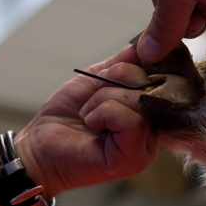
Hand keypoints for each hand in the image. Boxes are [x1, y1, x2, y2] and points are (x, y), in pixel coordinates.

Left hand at [13, 45, 160, 197]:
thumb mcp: (98, 79)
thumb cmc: (68, 116)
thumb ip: (124, 64)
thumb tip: (144, 45)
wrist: (41, 146)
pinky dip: (104, 113)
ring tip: (89, 113)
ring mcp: (147, 147)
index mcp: (152, 111)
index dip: (139, 67)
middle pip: (153, 86)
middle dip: (117, 80)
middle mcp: (156, 131)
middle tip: (93, 98)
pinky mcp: (134, 159)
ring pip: (141, 101)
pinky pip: (132, 121)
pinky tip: (92, 123)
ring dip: (104, 98)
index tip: (110, 75)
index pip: (164, 78)